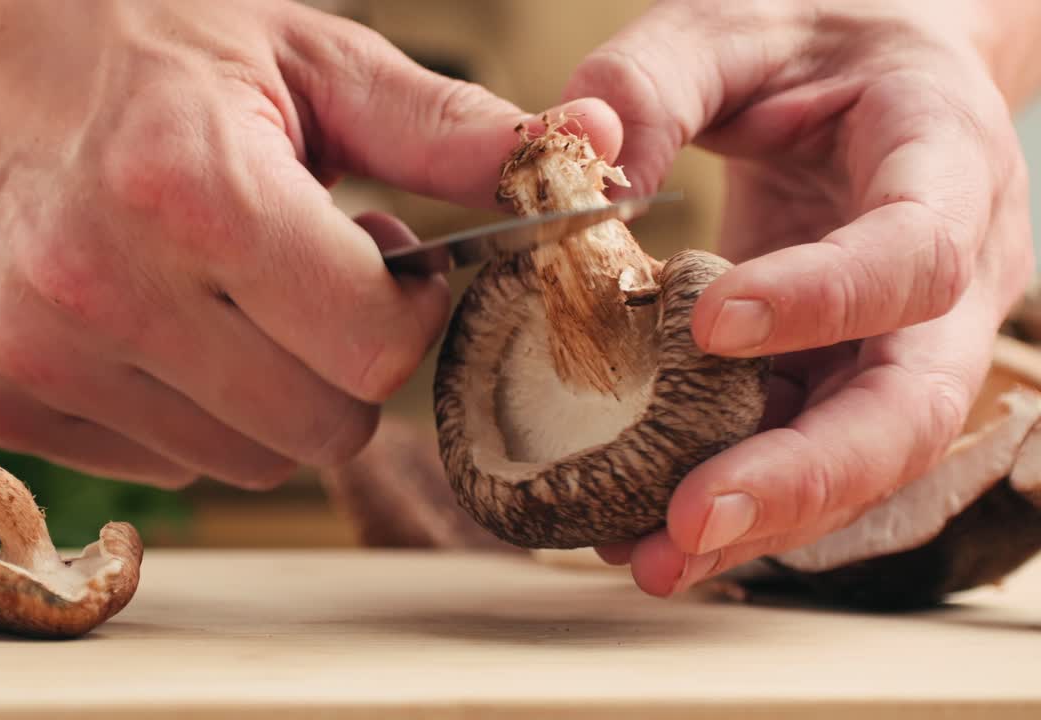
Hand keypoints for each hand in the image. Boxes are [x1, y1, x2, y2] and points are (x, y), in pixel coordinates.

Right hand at [0, 0, 619, 487]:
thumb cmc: (139, 41)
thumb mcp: (303, 55)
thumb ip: (445, 130)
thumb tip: (583, 160)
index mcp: (194, 185)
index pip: (376, 346)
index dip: (408, 309)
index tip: (389, 258)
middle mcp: (101, 283)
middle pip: (322, 426)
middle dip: (349, 362)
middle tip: (311, 276)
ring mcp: (37, 352)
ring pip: (247, 459)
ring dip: (271, 391)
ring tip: (231, 289)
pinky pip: (164, 462)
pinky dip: (190, 407)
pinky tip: (161, 320)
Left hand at [564, 0, 1034, 593]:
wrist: (872, 82)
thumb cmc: (812, 47)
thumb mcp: (730, 26)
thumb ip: (651, 81)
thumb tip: (575, 160)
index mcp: (946, 167)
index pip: (914, 253)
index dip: (825, 300)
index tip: (712, 326)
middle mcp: (948, 281)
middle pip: (907, 409)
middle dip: (802, 477)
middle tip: (689, 522)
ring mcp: (901, 344)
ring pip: (858, 462)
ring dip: (758, 522)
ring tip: (648, 559)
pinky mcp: (841, 378)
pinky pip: (799, 454)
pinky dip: (730, 500)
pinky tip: (640, 528)